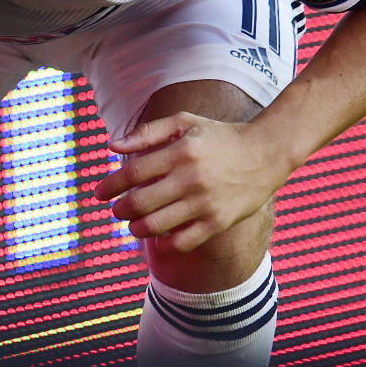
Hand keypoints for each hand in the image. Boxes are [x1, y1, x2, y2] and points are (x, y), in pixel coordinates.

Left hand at [93, 112, 286, 252]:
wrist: (266, 152)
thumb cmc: (220, 135)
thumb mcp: (185, 123)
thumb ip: (147, 133)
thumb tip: (112, 147)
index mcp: (180, 151)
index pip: (133, 173)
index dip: (110, 186)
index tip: (99, 194)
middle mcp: (191, 178)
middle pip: (140, 202)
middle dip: (120, 210)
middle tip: (115, 211)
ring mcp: (205, 202)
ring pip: (157, 225)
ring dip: (137, 228)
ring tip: (133, 225)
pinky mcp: (218, 222)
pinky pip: (182, 241)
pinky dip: (165, 243)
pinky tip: (159, 237)